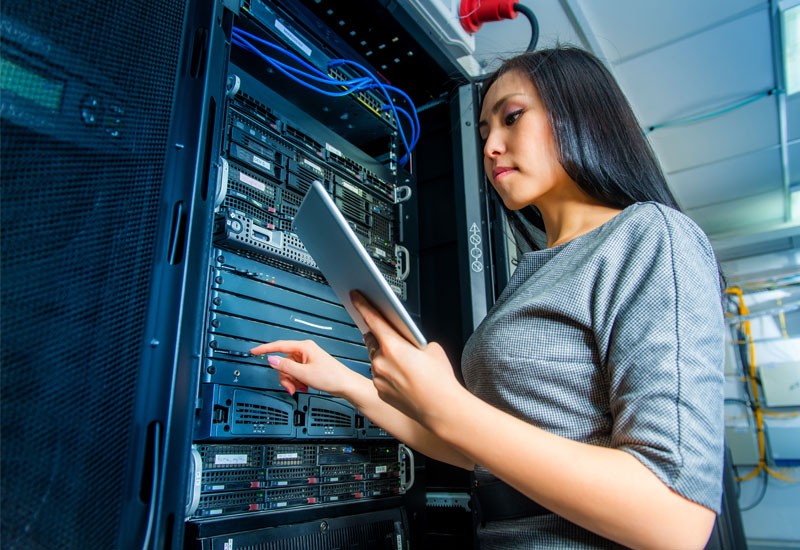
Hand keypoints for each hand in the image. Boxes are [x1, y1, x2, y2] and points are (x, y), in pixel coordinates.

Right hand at [249, 339, 357, 395]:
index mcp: (304, 347)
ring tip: (300, 388)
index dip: (265, 349)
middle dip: (285, 376)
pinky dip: (297, 381)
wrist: (346, 385)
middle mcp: (305, 350)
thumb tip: (271, 360)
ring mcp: (307, 358)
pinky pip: (296, 372)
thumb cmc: (331, 377)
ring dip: (291, 380)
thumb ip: (286, 366)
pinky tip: (304, 386)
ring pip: (289, 369)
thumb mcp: (304, 373)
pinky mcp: (309, 366)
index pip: (279, 345)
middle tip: (291, 387)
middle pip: (283, 362)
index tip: (254, 351)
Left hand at [351, 291, 465, 428]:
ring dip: (383, 356)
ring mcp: (378, 377)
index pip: (372, 318)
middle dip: (378, 336)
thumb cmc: (439, 380)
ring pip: (374, 359)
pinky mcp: (379, 391)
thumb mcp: (432, 348)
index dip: (362, 305)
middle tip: (390, 335)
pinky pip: (378, 376)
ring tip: (403, 362)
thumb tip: (408, 341)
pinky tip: (402, 377)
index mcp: (393, 345)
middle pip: (371, 339)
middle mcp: (381, 361)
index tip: (355, 296)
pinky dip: (386, 373)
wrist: (441, 409)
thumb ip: (414, 340)